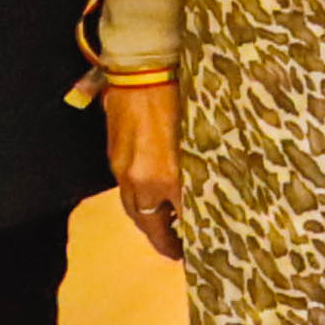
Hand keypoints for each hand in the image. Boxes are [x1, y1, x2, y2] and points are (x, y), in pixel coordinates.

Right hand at [103, 74, 184, 261]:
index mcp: (167, 177)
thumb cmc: (181, 98)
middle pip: (148, 224)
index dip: (182, 241)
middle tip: (177, 249)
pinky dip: (140, 200)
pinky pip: (126, 189)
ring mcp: (123, 169)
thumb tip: (210, 190)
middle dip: (162, 239)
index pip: (177, 222)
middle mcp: (141, 181)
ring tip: (167, 228)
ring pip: (134, 208)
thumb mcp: (201, 136)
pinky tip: (154, 197)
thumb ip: (202, 168)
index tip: (191, 253)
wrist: (143, 71)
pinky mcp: (114, 157)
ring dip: (149, 222)